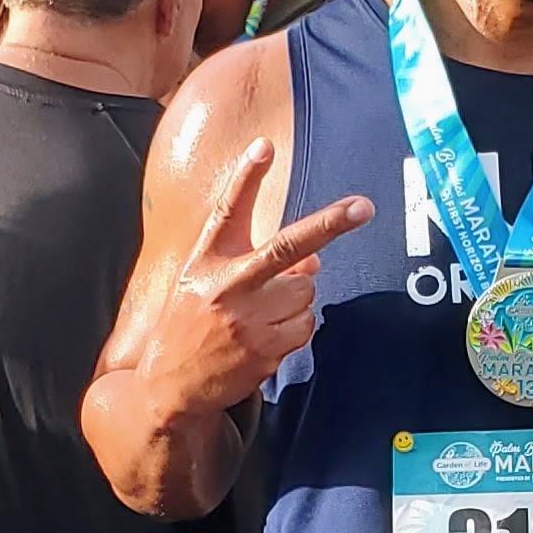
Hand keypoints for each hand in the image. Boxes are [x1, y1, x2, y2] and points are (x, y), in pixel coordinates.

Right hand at [143, 142, 373, 418]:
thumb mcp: (205, 283)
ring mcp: (247, 319)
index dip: (247, 177)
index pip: (228, 211)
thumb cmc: (191, 325)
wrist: (169, 386)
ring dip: (295, 301)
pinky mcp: (264, 350)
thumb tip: (315, 261)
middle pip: (286, 247)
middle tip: (364, 206)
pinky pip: (304, 327)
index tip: (264, 146)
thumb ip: (256, 264)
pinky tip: (264, 339)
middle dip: (330, 224)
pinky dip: (294, 330)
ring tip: (262, 316)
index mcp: (206, 260)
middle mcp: (226, 285)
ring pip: (305, 293)